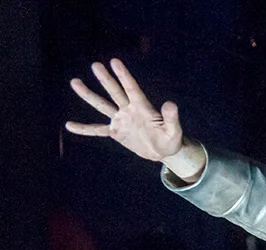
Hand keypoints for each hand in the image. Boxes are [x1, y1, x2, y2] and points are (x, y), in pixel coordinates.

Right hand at [66, 59, 183, 162]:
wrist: (162, 151)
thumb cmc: (171, 140)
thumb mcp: (174, 131)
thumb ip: (172, 118)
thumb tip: (171, 104)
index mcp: (143, 107)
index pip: (131, 88)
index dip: (123, 75)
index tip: (114, 61)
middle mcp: (129, 110)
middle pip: (115, 92)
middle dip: (106, 79)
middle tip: (95, 65)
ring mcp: (121, 120)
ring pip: (102, 105)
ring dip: (88, 95)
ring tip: (74, 82)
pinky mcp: (116, 132)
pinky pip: (97, 130)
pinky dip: (84, 129)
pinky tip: (69, 125)